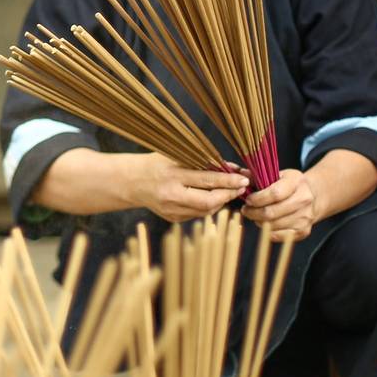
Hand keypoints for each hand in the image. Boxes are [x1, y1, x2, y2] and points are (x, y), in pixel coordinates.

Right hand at [123, 153, 249, 222]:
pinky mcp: (173, 219)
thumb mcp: (177, 156)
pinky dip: (208, 207)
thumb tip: (232, 168)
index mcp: (172, 175)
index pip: (207, 180)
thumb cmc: (156, 164)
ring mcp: (172, 210)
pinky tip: (212, 198)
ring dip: (221, 201)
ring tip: (228, 191)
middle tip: (241, 188)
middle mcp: (171, 195)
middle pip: (209, 201)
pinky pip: (197, 214)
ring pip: (206, 211)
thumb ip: (204, 162)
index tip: (243, 179)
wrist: (132, 182)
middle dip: (228, 195)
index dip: (228, 181)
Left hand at [242, 168, 316, 240]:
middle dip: (253, 212)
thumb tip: (241, 175)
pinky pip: (280, 236)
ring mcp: (305, 216)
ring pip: (273, 225)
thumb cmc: (289, 185)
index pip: (275, 194)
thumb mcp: (277, 175)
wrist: (313, 196)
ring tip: (254, 215)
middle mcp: (304, 199)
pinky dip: (267, 232)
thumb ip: (258, 176)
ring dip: (259, 222)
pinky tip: (263, 224)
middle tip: (245, 210)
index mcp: (296, 181)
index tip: (248, 199)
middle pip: (272, 212)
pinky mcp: (304, 230)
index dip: (257, 199)